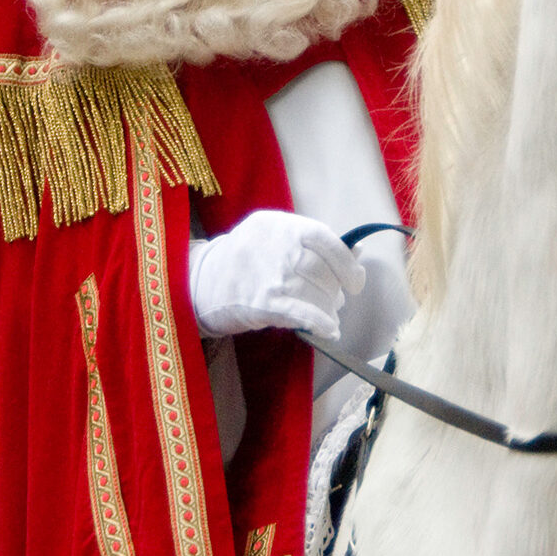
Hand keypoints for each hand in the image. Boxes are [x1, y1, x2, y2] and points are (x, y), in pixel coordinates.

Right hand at [188, 210, 365, 338]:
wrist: (199, 282)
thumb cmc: (244, 260)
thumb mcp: (273, 236)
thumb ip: (310, 242)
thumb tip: (357, 252)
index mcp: (281, 224)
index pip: (326, 240)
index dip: (347, 263)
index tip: (355, 281)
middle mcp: (278, 246)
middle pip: (323, 271)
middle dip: (334, 291)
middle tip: (335, 301)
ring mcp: (271, 274)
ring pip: (317, 294)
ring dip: (328, 310)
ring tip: (328, 316)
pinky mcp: (264, 303)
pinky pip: (304, 314)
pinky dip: (322, 324)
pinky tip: (329, 331)